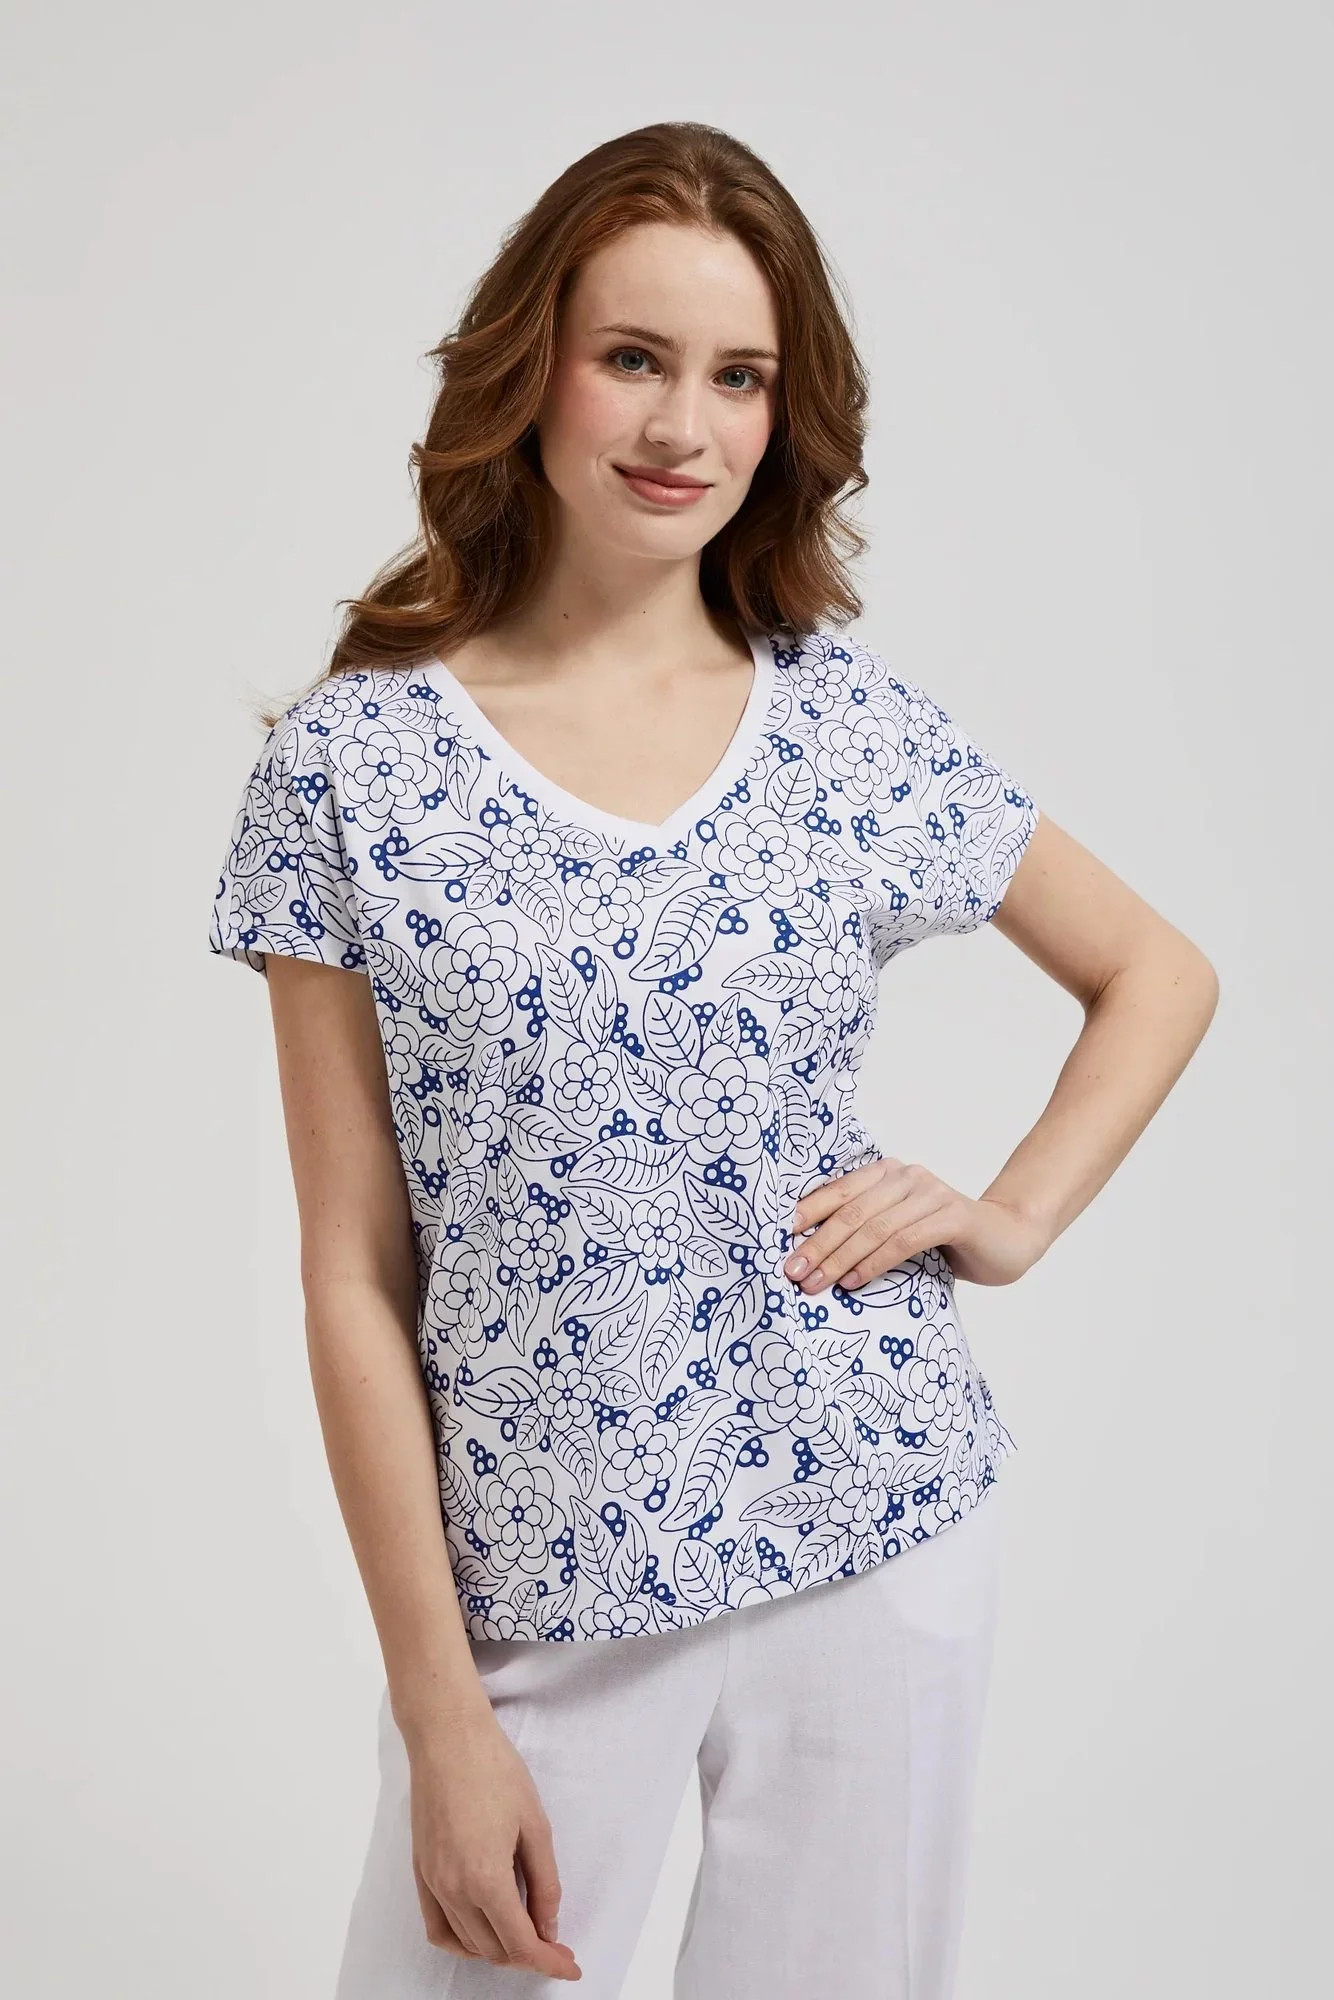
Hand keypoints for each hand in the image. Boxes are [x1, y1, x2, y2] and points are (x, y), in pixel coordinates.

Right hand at [405, 1703, 582, 1980]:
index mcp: (485, 1879)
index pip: (520, 1944)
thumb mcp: (536, 1825)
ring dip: (499, 1949)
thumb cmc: (495, 1770)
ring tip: (528, 1935)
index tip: (570, 1966)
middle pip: (494, 1949)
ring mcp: (432, 1882)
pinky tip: (483, 1931)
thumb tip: (549, 1925)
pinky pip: (438, 1926)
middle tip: (557, 1945)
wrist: (447, 1736)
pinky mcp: (420, 1871)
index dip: (548, 1961)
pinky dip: (462, 1940)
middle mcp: (453, 1890)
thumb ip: (545, 1882)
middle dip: (529, 1955)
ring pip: (467, 1942)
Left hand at [783, 1158, 1048, 1291]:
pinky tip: (855, 1283)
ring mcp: (931, 1193)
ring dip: (839, 1259)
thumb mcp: (900, 1230)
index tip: (778, 1239)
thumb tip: (811, 1256)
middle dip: (816, 1244)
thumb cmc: (946, 1240)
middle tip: (792, 1272)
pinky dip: (875, 1262)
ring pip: (873, 1227)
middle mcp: (906, 1176)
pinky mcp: (953, 1216)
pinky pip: (904, 1239)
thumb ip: (867, 1231)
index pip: (838, 1191)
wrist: (1009, 1238)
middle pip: (850, 1212)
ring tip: (815, 1284)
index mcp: (887, 1174)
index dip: (806, 1214)